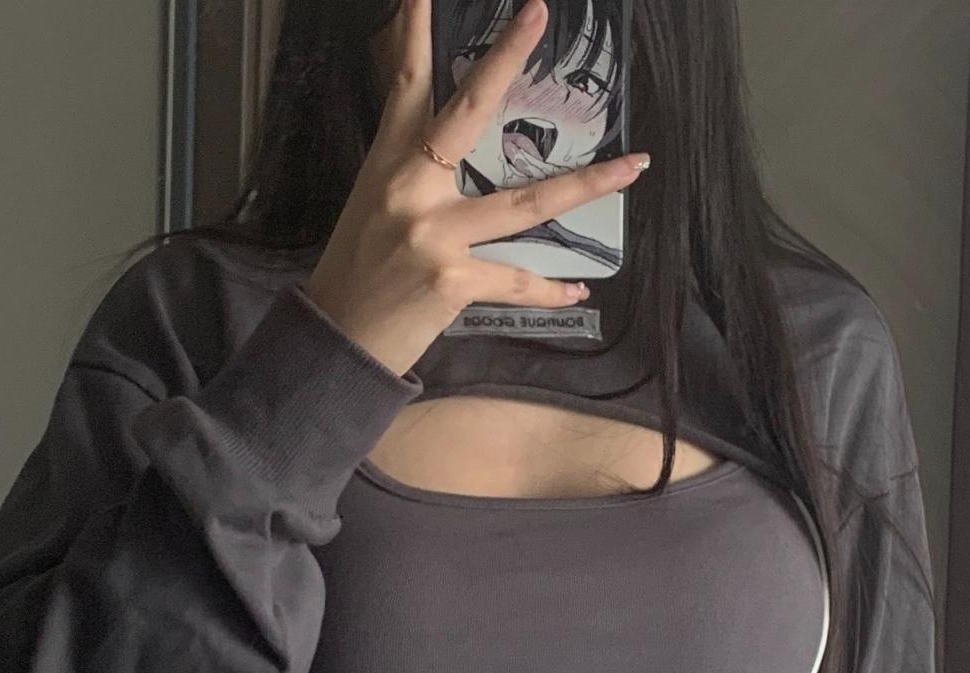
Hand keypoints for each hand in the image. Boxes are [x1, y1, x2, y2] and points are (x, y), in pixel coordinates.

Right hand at [302, 0, 649, 377]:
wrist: (337, 343)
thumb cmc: (356, 277)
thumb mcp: (373, 209)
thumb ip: (412, 176)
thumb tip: (452, 157)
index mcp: (388, 165)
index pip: (405, 86)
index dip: (414, 33)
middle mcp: (412, 190)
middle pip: (467, 113)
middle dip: (505, 59)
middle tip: (537, 14)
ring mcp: (434, 235)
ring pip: (525, 202)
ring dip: (586, 185)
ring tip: (632, 167)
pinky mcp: (452, 281)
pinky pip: (517, 280)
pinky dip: (550, 290)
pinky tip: (578, 288)